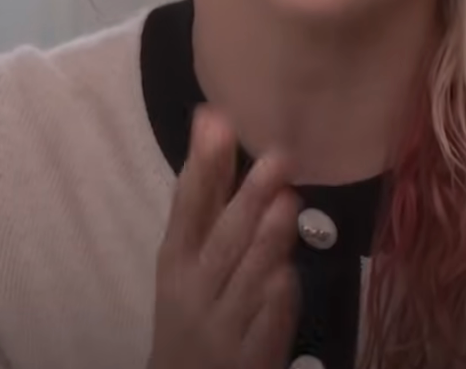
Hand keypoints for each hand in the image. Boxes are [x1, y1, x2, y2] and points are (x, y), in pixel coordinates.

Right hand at [147, 107, 300, 368]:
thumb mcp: (187, 259)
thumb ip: (208, 201)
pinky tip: (290, 273)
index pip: (187, 206)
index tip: (215, 120)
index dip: (202, 165)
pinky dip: (278, 298)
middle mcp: (194, 289)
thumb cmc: (192, 306)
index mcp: (175, 259)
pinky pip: (267, 321)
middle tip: (277, 158)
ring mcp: (222, 324)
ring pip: (247, 279)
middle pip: (222, 240)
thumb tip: (214, 121)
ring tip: (288, 203)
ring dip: (267, 242)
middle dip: (246, 199)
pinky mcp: (249, 355)